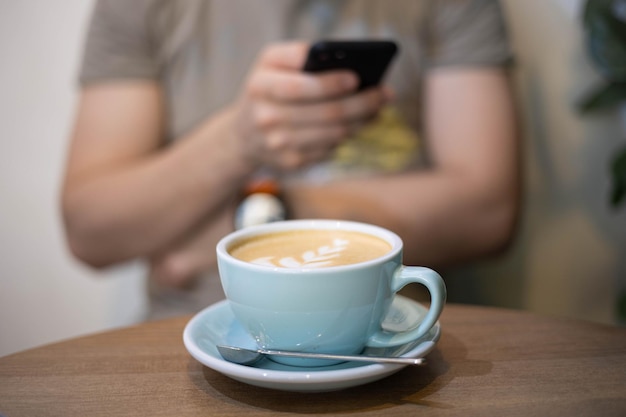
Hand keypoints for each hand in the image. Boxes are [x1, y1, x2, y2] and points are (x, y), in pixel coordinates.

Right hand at [229, 42, 389, 171]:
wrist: (243, 137)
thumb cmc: (268, 90)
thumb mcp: (271, 64)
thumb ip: (300, 56)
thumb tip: (347, 63)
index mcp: (260, 84)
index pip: (300, 87)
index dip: (331, 84)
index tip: (357, 78)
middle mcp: (266, 116)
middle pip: (326, 113)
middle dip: (361, 103)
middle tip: (384, 94)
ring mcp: (278, 144)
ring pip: (334, 133)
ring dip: (362, 120)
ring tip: (378, 108)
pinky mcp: (292, 162)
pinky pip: (331, 148)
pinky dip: (348, 135)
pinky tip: (358, 123)